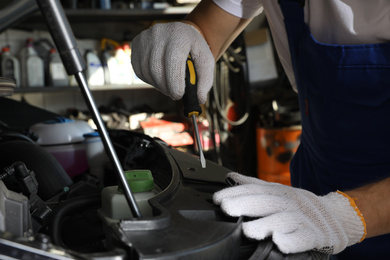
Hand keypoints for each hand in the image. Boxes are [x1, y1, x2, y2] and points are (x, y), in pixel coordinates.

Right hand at [131, 22, 214, 103]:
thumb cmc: (194, 50)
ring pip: (147, 71)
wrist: (181, 34)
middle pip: (157, 69)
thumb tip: (199, 99)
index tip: (179, 95)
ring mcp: (145, 37)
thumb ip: (205, 80)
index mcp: (179, 34)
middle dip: (166, 87)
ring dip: (158, 85)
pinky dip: (150, 80)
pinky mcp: (136, 44)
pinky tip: (160, 78)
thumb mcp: (206, 61)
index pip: (172, 62)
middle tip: (175, 94)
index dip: (174, 83)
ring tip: (169, 86)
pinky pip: (139, 70)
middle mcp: (159, 32)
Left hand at [213, 172, 365, 253]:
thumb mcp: (277, 191)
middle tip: (226, 208)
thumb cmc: (299, 205)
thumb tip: (231, 177)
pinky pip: (302, 238)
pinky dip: (291, 240)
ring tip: (247, 230)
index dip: (235, 193)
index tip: (218, 198)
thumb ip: (254, 186)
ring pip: (282, 220)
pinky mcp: (313, 235)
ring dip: (264, 224)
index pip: (254, 190)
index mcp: (278, 192)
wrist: (336, 216)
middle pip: (265, 202)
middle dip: (245, 204)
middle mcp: (288, 203)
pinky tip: (279, 241)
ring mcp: (301, 219)